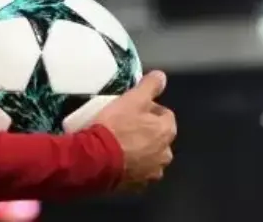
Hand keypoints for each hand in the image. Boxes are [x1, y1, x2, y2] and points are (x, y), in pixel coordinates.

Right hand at [92, 70, 175, 190]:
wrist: (94, 160)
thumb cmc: (116, 126)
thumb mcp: (133, 98)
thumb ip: (150, 85)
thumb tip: (162, 76)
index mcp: (167, 132)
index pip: (165, 115)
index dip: (149, 109)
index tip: (133, 107)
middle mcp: (165, 154)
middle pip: (157, 137)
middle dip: (146, 132)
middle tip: (125, 124)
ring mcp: (151, 173)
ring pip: (148, 156)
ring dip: (139, 150)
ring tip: (119, 143)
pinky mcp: (135, 186)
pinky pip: (135, 171)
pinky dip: (129, 165)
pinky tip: (115, 158)